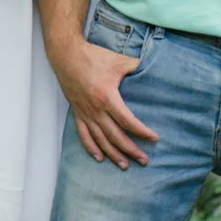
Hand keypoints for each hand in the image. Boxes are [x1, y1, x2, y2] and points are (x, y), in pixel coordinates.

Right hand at [49, 38, 160, 166]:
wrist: (67, 56)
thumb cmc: (92, 57)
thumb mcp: (118, 60)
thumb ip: (136, 66)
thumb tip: (152, 68)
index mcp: (107, 98)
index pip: (128, 121)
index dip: (142, 131)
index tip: (154, 138)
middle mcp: (96, 110)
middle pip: (116, 136)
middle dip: (131, 150)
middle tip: (144, 160)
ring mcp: (85, 113)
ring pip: (100, 140)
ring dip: (113, 154)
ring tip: (125, 165)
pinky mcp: (78, 112)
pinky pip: (84, 134)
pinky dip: (91, 148)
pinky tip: (99, 157)